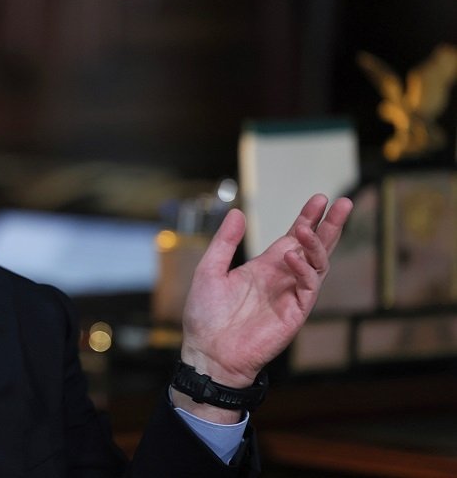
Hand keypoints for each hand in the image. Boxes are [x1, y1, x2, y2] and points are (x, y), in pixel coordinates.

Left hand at [173, 194, 352, 419]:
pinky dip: (305, 270)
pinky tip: (294, 256)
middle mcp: (282, 278)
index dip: (308, 219)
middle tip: (344, 202)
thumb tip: (236, 211)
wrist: (207, 352)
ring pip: (318, 265)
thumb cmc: (205, 315)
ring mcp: (291, 296)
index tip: (319, 199)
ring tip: (307, 227)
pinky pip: (308, 287)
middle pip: (315, 248)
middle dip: (330, 226)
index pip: (294, 238)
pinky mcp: (295, 313)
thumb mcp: (209, 270)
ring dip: (316, 244)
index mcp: (265, 267)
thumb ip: (224, 242)